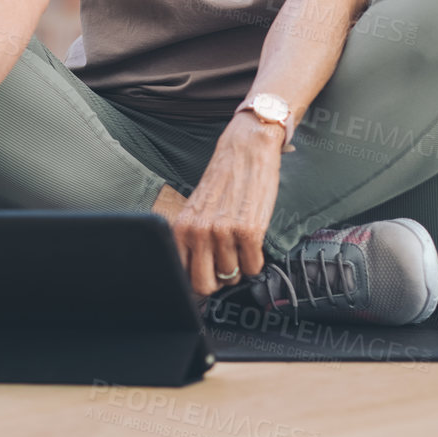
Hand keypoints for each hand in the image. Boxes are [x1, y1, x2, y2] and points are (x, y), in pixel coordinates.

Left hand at [163, 115, 282, 296]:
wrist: (246, 150)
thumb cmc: (223, 180)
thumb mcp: (197, 211)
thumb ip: (192, 240)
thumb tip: (196, 276)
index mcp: (182, 228)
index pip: (181, 276)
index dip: (196, 279)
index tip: (206, 275)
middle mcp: (199, 232)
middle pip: (205, 285)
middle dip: (217, 280)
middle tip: (224, 263)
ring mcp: (224, 233)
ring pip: (232, 276)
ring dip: (239, 264)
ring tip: (239, 241)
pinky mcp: (250, 231)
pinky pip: (253, 267)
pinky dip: (256, 260)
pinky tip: (252, 240)